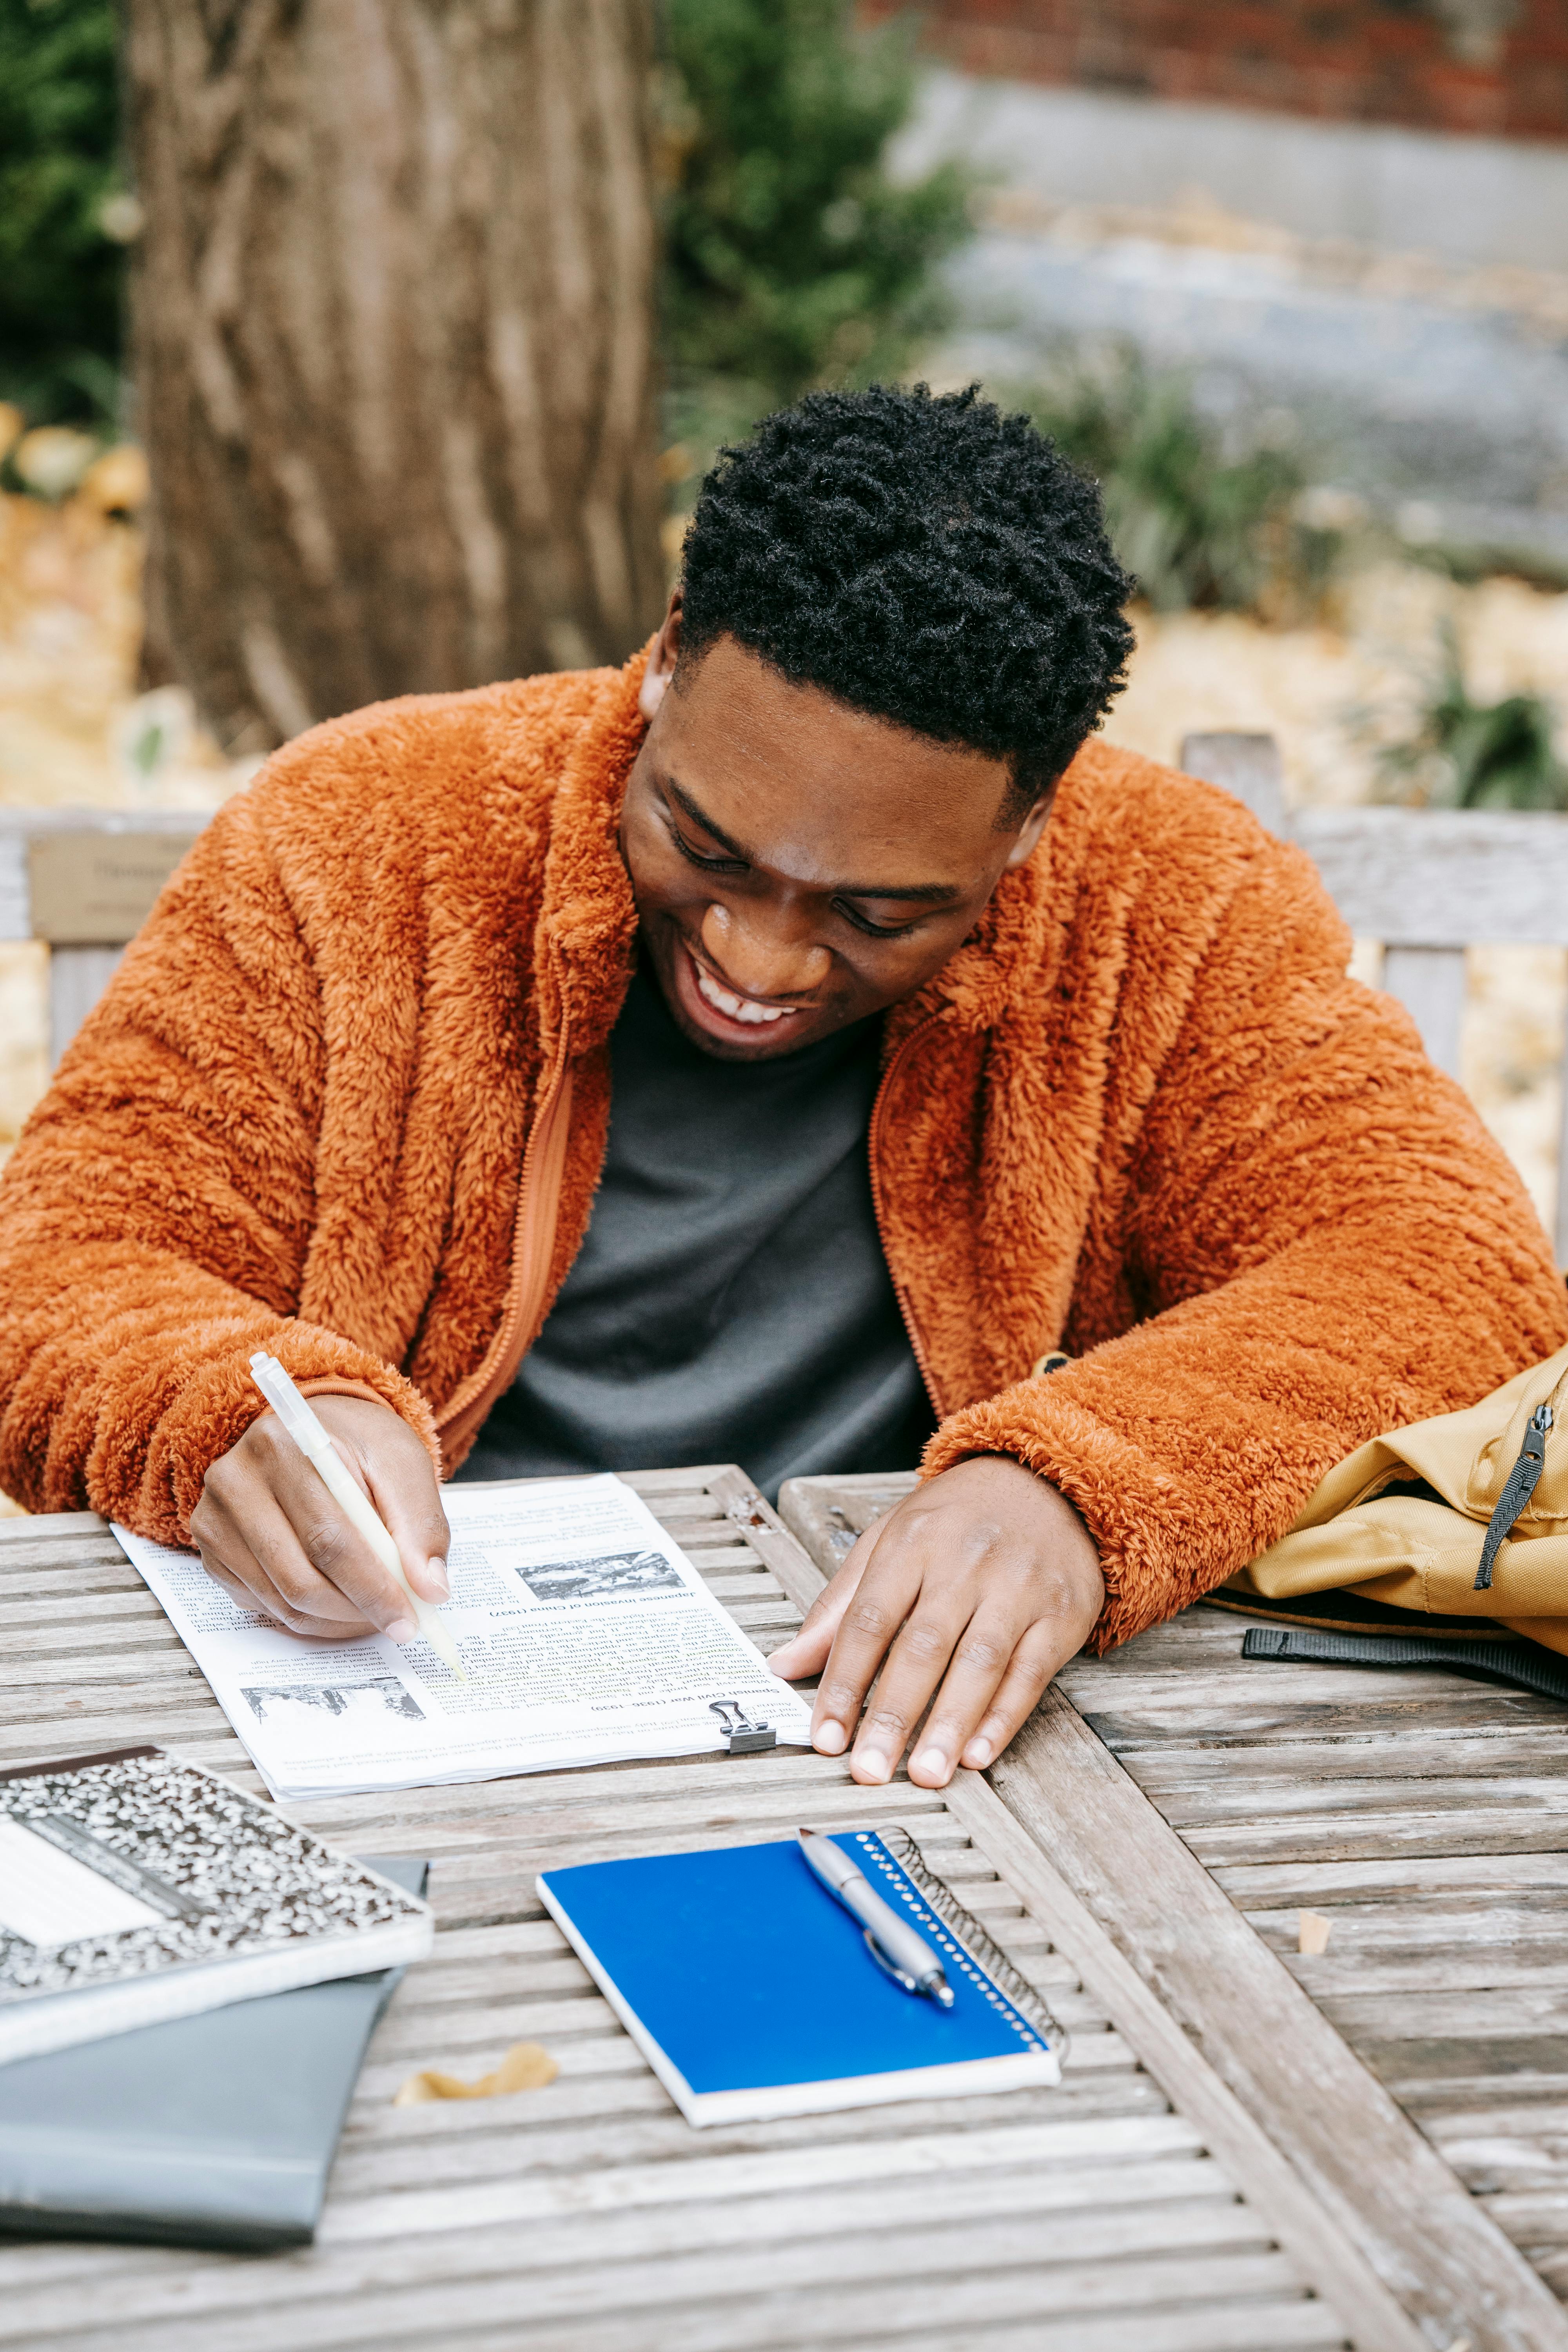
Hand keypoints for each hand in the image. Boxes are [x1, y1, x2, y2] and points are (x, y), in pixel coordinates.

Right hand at [191, 1395, 450, 1641]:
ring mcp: (214, 1516)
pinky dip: (303, 1613)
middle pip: (298, 1577)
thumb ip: (422, 1527)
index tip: (409, 1620)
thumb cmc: (360, 1446)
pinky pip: (259, 1602)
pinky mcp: (211, 1546)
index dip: (372, 1588)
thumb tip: (431, 1589)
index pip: (328, 1537)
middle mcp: (236, 1479)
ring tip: (370, 1611)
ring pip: (279, 1599)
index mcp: (285, 1446)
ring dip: (332, 1619)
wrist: (315, 1432)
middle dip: (355, 1611)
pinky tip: (334, 1598)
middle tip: (396, 1622)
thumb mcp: (404, 1466)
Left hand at [767, 1455, 1102, 1787]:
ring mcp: (1018, 1588)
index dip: (844, 1683)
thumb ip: (839, 1606)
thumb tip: (785, 1664)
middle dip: (892, 1714)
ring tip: (925, 1773)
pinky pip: (1030, 1672)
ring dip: (949, 1724)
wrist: (1046, 1482)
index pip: (869, 1621)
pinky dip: (1003, 1717)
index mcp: (912, 1544)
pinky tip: (979, 1753)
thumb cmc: (958, 1518)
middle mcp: (966, 1564)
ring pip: (979, 1663)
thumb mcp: (890, 1539)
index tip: (825, 1735)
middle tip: (870, 1768)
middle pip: (922, 1647)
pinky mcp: (1059, 1614)